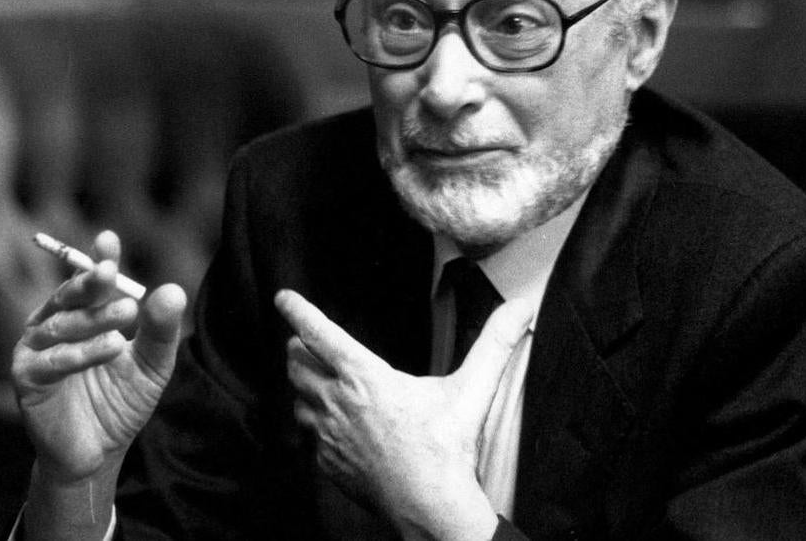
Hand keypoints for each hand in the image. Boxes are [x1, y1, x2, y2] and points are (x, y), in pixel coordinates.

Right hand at [12, 230, 186, 485]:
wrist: (98, 452)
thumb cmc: (121, 401)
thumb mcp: (152, 364)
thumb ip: (160, 330)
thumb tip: (174, 290)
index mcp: (82, 314)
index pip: (90, 281)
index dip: (98, 260)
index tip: (109, 240)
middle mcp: (54, 324)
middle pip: (69, 296)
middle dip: (90, 282)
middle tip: (111, 273)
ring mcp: (36, 350)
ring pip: (62, 326)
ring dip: (93, 320)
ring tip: (126, 317)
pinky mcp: (27, 378)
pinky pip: (51, 361)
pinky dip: (78, 354)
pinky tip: (108, 348)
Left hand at [276, 289, 532, 540]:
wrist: (429, 507)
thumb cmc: (446, 449)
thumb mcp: (472, 390)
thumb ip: (495, 344)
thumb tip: (521, 307)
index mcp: (365, 378)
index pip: (320, 334)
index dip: (298, 312)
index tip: (283, 298)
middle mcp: (339, 403)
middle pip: (297, 365)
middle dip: (299, 349)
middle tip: (305, 343)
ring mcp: (329, 437)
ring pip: (297, 400)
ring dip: (303, 387)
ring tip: (315, 381)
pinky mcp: (329, 464)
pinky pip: (310, 437)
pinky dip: (315, 426)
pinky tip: (331, 427)